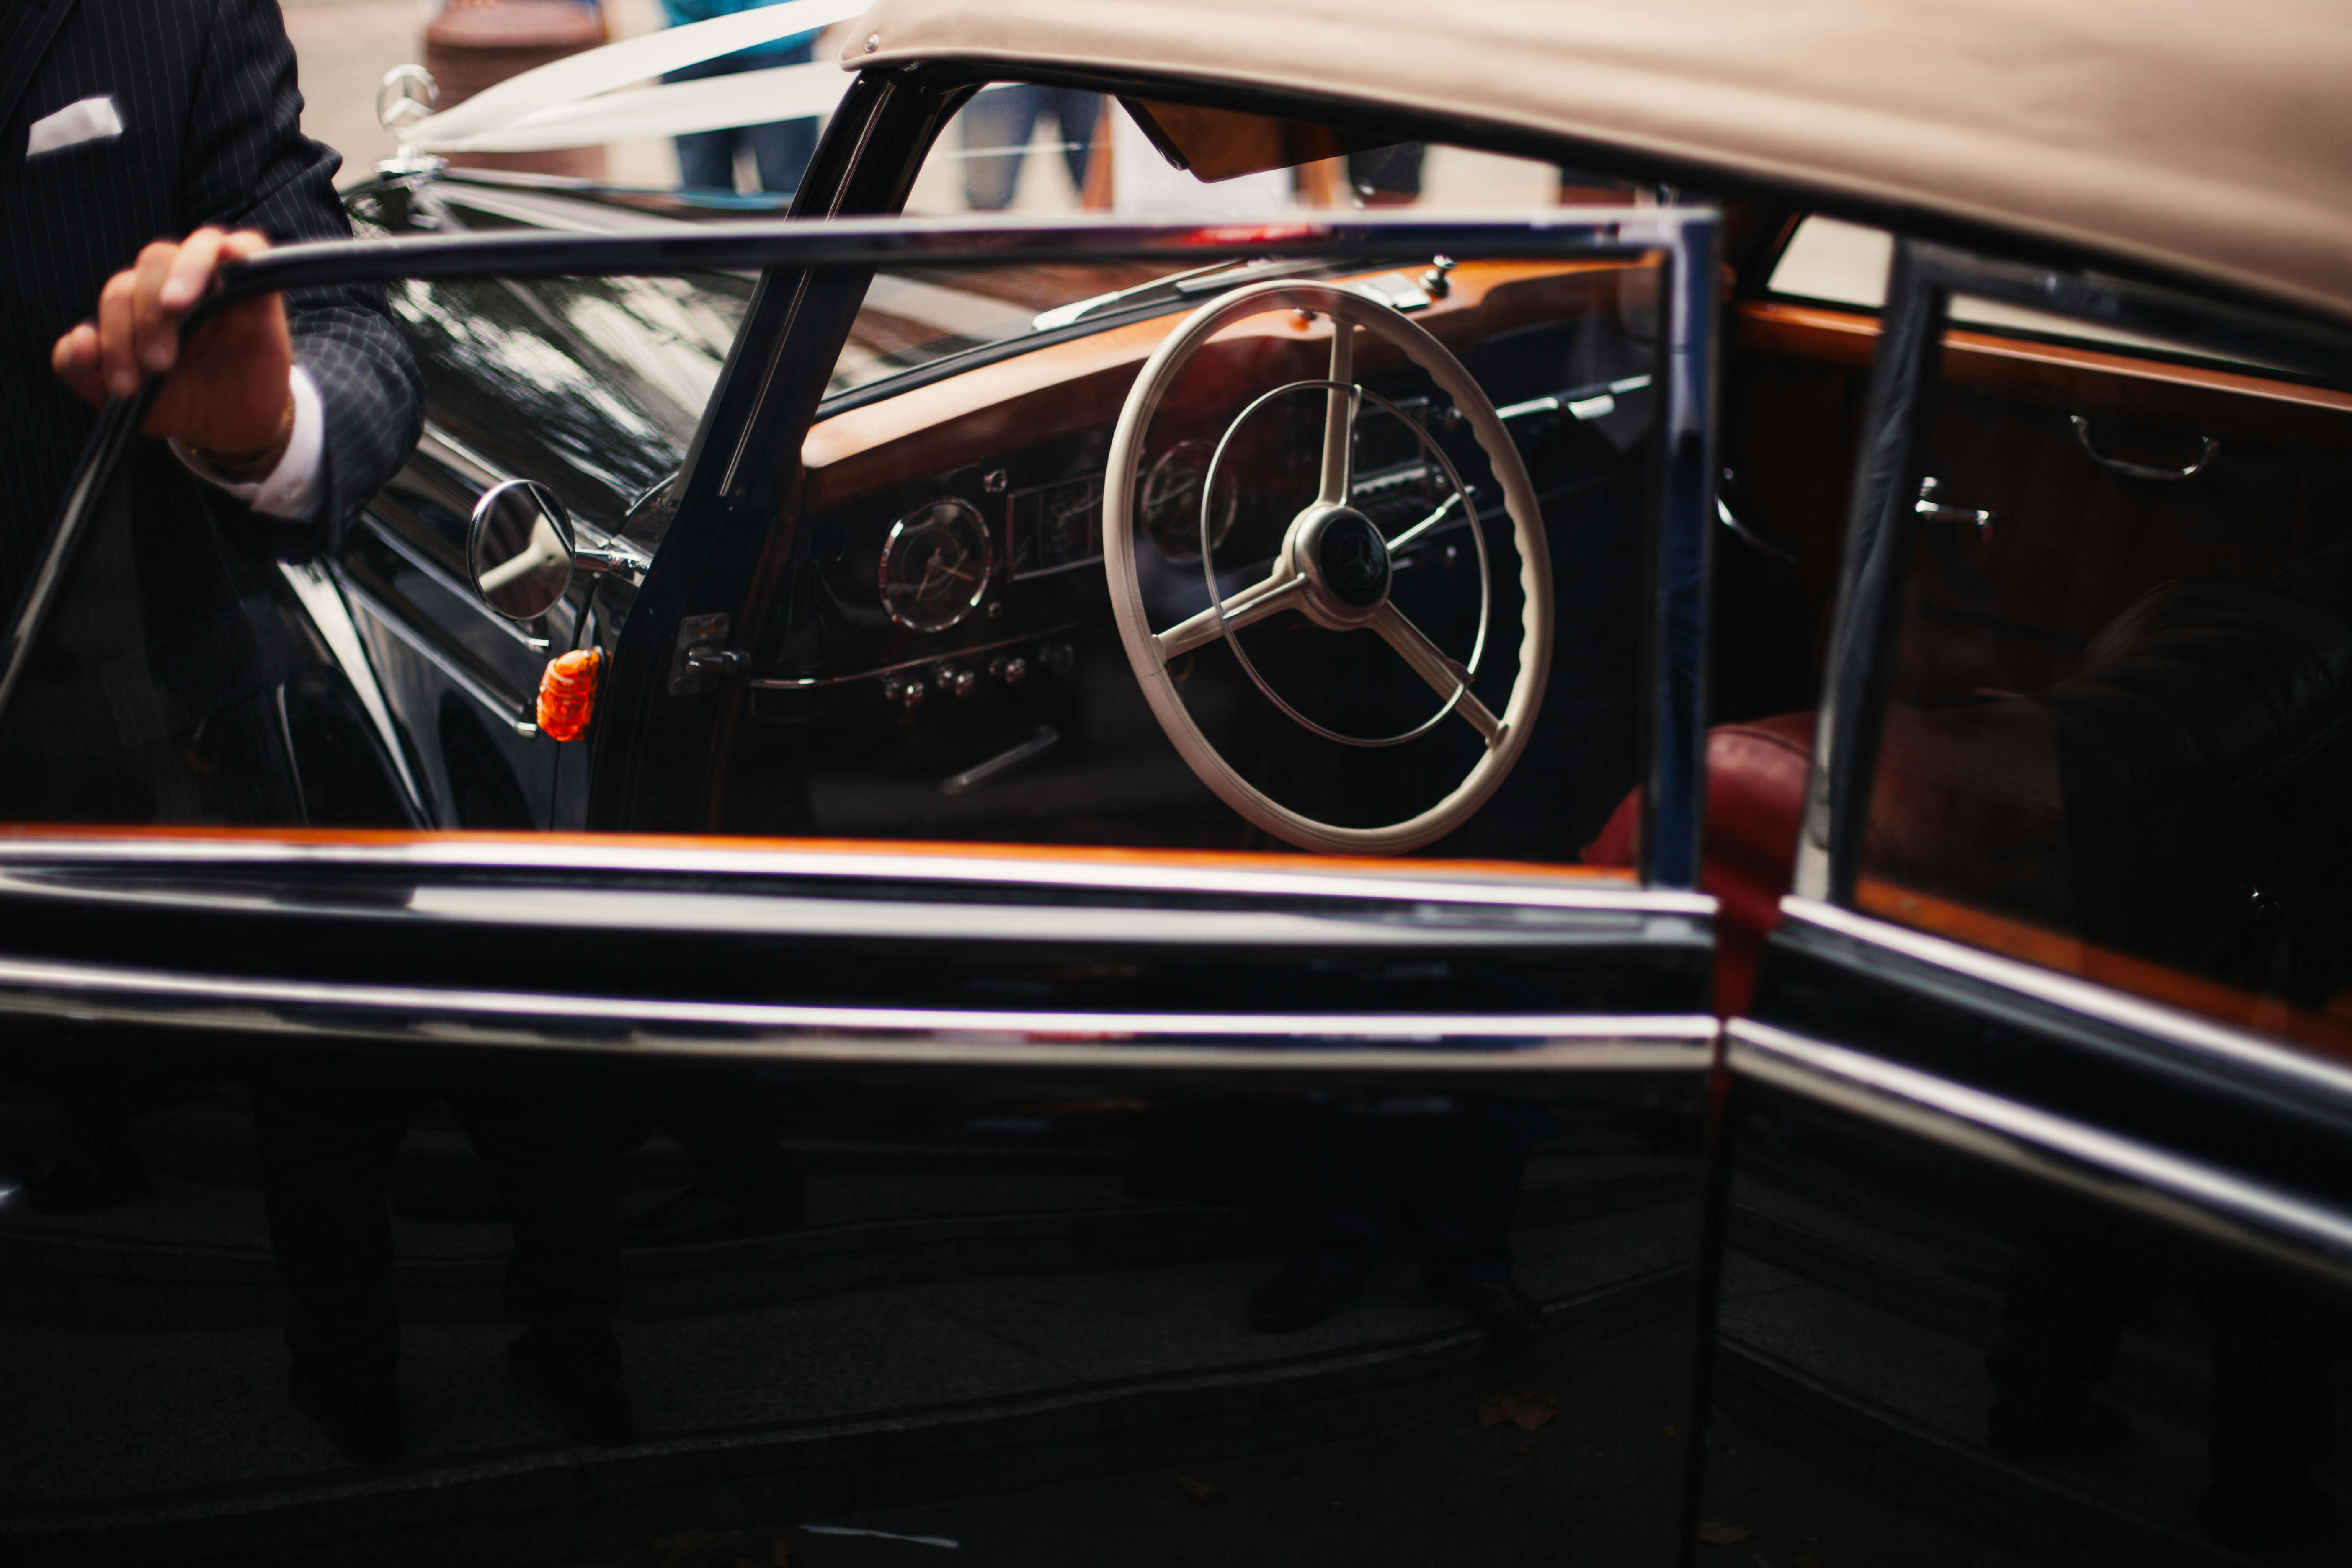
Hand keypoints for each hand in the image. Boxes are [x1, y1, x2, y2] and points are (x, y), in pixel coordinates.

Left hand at [50, 227, 293, 470]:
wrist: (233, 429)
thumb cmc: (179, 403)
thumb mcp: (120, 398)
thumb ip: (81, 370)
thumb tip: (78, 337)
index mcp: (141, 302)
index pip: (120, 292)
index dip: (114, 335)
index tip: (126, 387)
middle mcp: (179, 285)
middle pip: (153, 262)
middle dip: (147, 315)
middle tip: (159, 364)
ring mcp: (222, 284)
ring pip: (197, 247)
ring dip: (183, 275)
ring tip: (176, 308)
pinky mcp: (261, 291)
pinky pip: (251, 247)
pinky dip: (240, 248)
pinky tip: (230, 263)